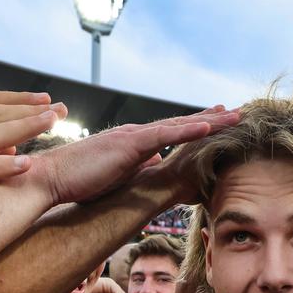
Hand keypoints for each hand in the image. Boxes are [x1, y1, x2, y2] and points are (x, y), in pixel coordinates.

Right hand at [34, 106, 240, 204]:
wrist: (53, 177)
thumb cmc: (79, 180)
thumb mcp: (117, 174)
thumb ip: (137, 166)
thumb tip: (157, 163)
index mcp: (135, 143)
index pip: (172, 133)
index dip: (197, 128)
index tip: (220, 122)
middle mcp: (138, 134)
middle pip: (182, 124)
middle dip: (212, 118)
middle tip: (239, 112)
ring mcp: (135, 136)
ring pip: (180, 125)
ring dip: (210, 119)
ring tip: (236, 115)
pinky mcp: (131, 144)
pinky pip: (166, 135)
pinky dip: (189, 129)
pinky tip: (211, 125)